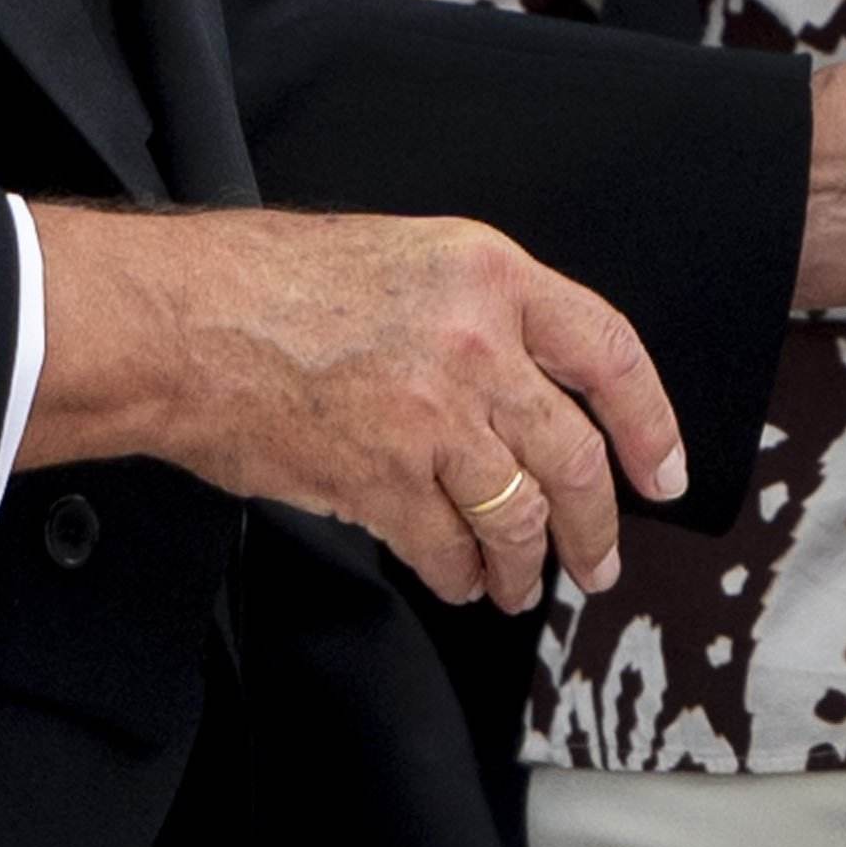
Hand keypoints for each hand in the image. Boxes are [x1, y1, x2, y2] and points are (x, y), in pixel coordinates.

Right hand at [26, 205, 684, 612]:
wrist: (181, 323)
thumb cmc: (268, 284)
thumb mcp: (402, 261)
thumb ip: (476, 317)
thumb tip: (524, 397)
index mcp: (490, 274)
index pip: (610, 352)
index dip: (650, 423)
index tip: (664, 473)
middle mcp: (478, 344)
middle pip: (574, 455)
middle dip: (596, 525)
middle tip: (600, 560)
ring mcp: (435, 416)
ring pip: (518, 514)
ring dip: (525, 564)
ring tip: (519, 585)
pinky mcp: (385, 479)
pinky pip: (448, 546)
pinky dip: (458, 575)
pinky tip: (456, 579)